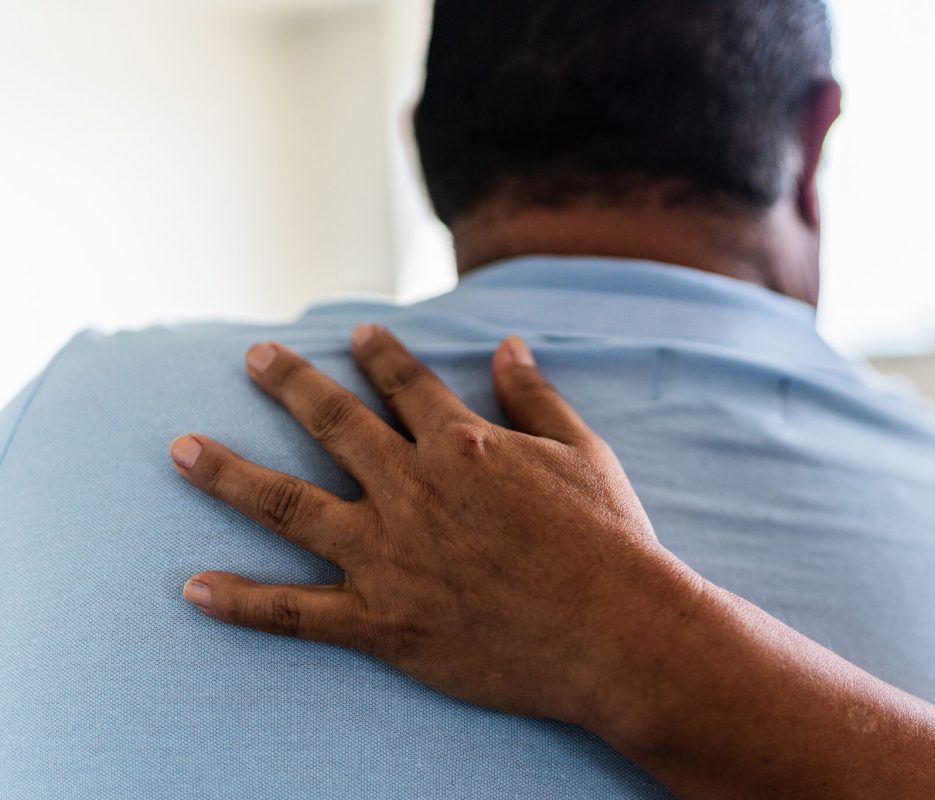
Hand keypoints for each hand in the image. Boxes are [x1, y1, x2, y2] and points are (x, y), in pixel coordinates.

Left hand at [169, 326, 702, 728]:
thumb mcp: (582, 453)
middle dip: (289, 384)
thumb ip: (536, 398)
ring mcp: (388, 556)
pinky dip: (242, 601)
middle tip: (254, 358)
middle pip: (332, 423)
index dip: (378, 355)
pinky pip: (295, 611)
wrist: (613, 631)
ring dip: (228, 474)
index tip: (355, 335)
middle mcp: (411, 489)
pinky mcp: (381, 622)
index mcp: (461, 444)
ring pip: (288, 505)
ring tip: (182, 449)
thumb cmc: (607, 540)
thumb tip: (509, 347)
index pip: (404, 385)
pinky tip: (194, 587)